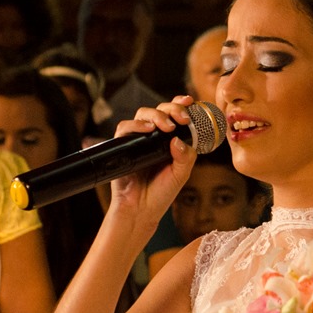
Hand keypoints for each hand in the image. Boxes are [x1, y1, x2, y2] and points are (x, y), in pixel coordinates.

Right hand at [109, 95, 199, 220]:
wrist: (141, 210)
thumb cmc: (161, 192)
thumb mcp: (180, 174)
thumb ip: (185, 157)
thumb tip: (178, 139)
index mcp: (169, 140)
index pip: (174, 115)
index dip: (181, 105)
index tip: (190, 102)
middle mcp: (153, 136)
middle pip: (159, 110)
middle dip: (172, 109)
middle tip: (182, 118)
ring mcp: (137, 140)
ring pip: (143, 114)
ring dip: (157, 115)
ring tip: (167, 126)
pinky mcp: (122, 146)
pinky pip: (125, 128)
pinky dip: (136, 125)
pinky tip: (148, 129)